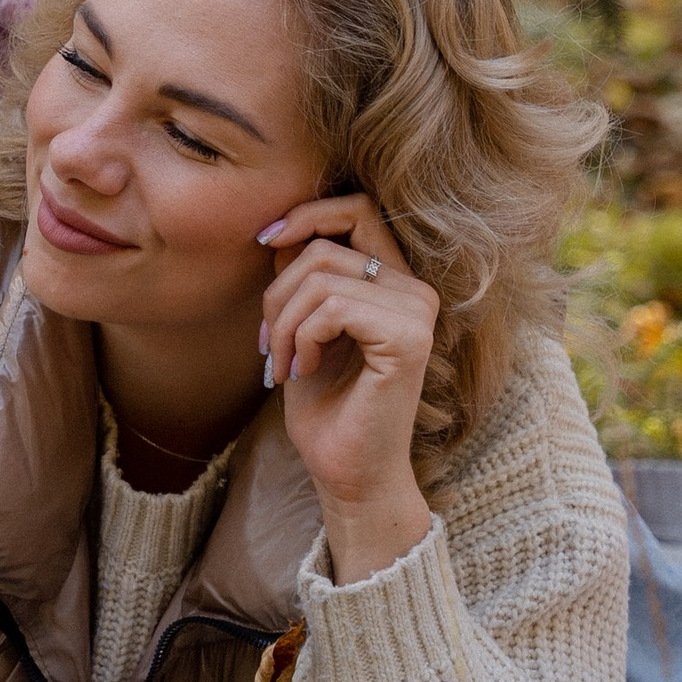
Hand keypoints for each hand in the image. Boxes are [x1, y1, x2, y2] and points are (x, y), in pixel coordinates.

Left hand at [258, 193, 436, 583]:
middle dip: (278, 290)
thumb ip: (302, 276)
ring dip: (282, 323)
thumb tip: (278, 228)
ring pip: (322, 277)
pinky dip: (302, 337)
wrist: (346, 473)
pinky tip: (303, 370)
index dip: (307, 214)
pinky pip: (332, 306)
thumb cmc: (326, 406)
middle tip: (265, 343)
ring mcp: (417, 313)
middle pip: (328, 243)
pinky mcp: (408, 339)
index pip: (358, 209)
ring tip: (281, 364)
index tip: (263, 240)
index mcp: (398, 282)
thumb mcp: (303, 326)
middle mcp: (417, 291)